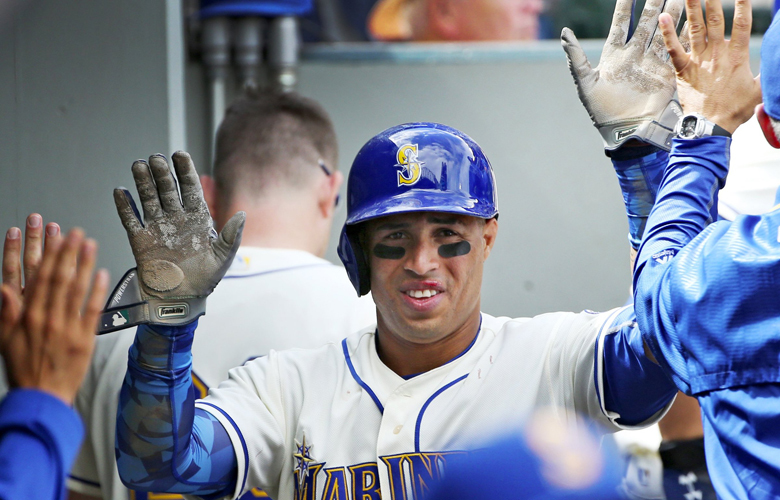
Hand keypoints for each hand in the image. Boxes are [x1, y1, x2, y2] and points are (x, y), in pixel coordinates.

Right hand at [0, 224, 108, 404]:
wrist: (42, 396)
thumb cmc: (26, 368)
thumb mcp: (5, 339)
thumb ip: (6, 312)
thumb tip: (3, 287)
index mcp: (28, 316)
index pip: (37, 277)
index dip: (46, 254)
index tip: (52, 237)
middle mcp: (47, 318)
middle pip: (58, 277)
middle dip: (66, 252)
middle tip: (74, 232)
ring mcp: (67, 327)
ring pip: (76, 289)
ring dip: (84, 264)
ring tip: (90, 244)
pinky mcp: (84, 339)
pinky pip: (92, 310)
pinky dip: (97, 291)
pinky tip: (102, 274)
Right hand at [113, 152, 244, 325]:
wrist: (181, 301)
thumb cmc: (205, 280)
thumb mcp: (223, 258)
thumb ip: (232, 236)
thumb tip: (242, 214)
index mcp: (198, 220)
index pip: (191, 189)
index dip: (186, 171)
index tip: (180, 154)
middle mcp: (176, 219)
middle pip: (168, 189)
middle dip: (162, 173)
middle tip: (156, 158)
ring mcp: (157, 228)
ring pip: (149, 199)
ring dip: (143, 182)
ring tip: (139, 165)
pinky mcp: (140, 240)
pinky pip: (130, 219)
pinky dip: (125, 206)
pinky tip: (120, 191)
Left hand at [562, 0, 684, 149]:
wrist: (625, 131)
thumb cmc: (601, 110)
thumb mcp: (585, 83)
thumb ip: (576, 58)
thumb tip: (564, 32)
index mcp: (614, 55)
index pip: (621, 23)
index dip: (625, 5)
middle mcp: (634, 55)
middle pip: (646, 22)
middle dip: (654, 2)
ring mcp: (651, 62)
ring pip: (663, 31)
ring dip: (672, 13)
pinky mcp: (666, 72)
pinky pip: (676, 49)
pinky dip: (683, 34)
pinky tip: (691, 19)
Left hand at [659, 0, 760, 132]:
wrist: (711, 125)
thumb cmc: (735, 110)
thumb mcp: (758, 90)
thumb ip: (767, 73)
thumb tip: (776, 65)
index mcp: (737, 56)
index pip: (742, 23)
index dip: (744, 4)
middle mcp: (717, 53)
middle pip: (716, 19)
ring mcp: (698, 60)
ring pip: (695, 27)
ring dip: (692, 7)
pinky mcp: (683, 69)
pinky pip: (673, 48)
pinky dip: (667, 33)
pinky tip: (663, 17)